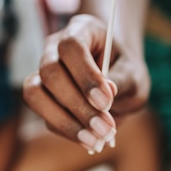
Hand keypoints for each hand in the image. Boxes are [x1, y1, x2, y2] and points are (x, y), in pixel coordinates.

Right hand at [22, 14, 148, 153]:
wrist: (116, 81)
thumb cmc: (125, 72)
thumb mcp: (134, 74)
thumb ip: (122, 79)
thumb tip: (107, 92)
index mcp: (81, 30)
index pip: (71, 45)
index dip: (85, 74)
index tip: (106, 101)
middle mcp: (55, 47)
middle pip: (50, 71)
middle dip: (77, 104)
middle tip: (106, 128)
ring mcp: (43, 71)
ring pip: (36, 93)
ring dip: (65, 121)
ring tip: (95, 139)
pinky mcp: (42, 97)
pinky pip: (44, 115)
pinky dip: (67, 131)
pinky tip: (90, 139)